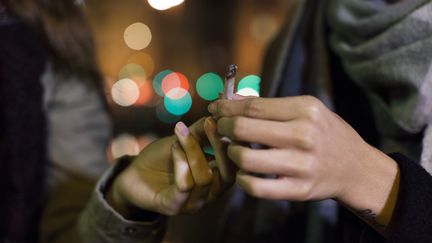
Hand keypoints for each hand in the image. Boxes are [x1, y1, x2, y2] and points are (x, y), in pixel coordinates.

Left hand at [109, 117, 233, 216]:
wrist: (132, 174)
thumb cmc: (161, 158)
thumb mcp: (184, 140)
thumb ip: (202, 131)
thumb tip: (220, 114)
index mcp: (218, 179)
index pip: (236, 164)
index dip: (233, 142)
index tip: (223, 119)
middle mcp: (210, 195)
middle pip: (227, 174)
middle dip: (219, 146)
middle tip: (208, 123)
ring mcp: (193, 204)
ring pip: (204, 177)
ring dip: (192, 150)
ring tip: (179, 135)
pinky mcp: (173, 207)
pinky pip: (185, 185)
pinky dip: (180, 161)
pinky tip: (173, 147)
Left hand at [208, 95, 397, 226]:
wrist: (356, 167)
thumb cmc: (326, 133)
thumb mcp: (307, 110)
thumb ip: (270, 106)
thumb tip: (232, 101)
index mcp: (305, 110)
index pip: (253, 106)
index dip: (227, 107)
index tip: (214, 108)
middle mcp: (303, 136)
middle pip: (244, 129)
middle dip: (223, 127)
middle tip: (220, 128)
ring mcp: (301, 165)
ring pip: (246, 159)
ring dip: (231, 153)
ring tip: (234, 150)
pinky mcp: (299, 189)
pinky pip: (257, 187)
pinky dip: (242, 180)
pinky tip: (243, 173)